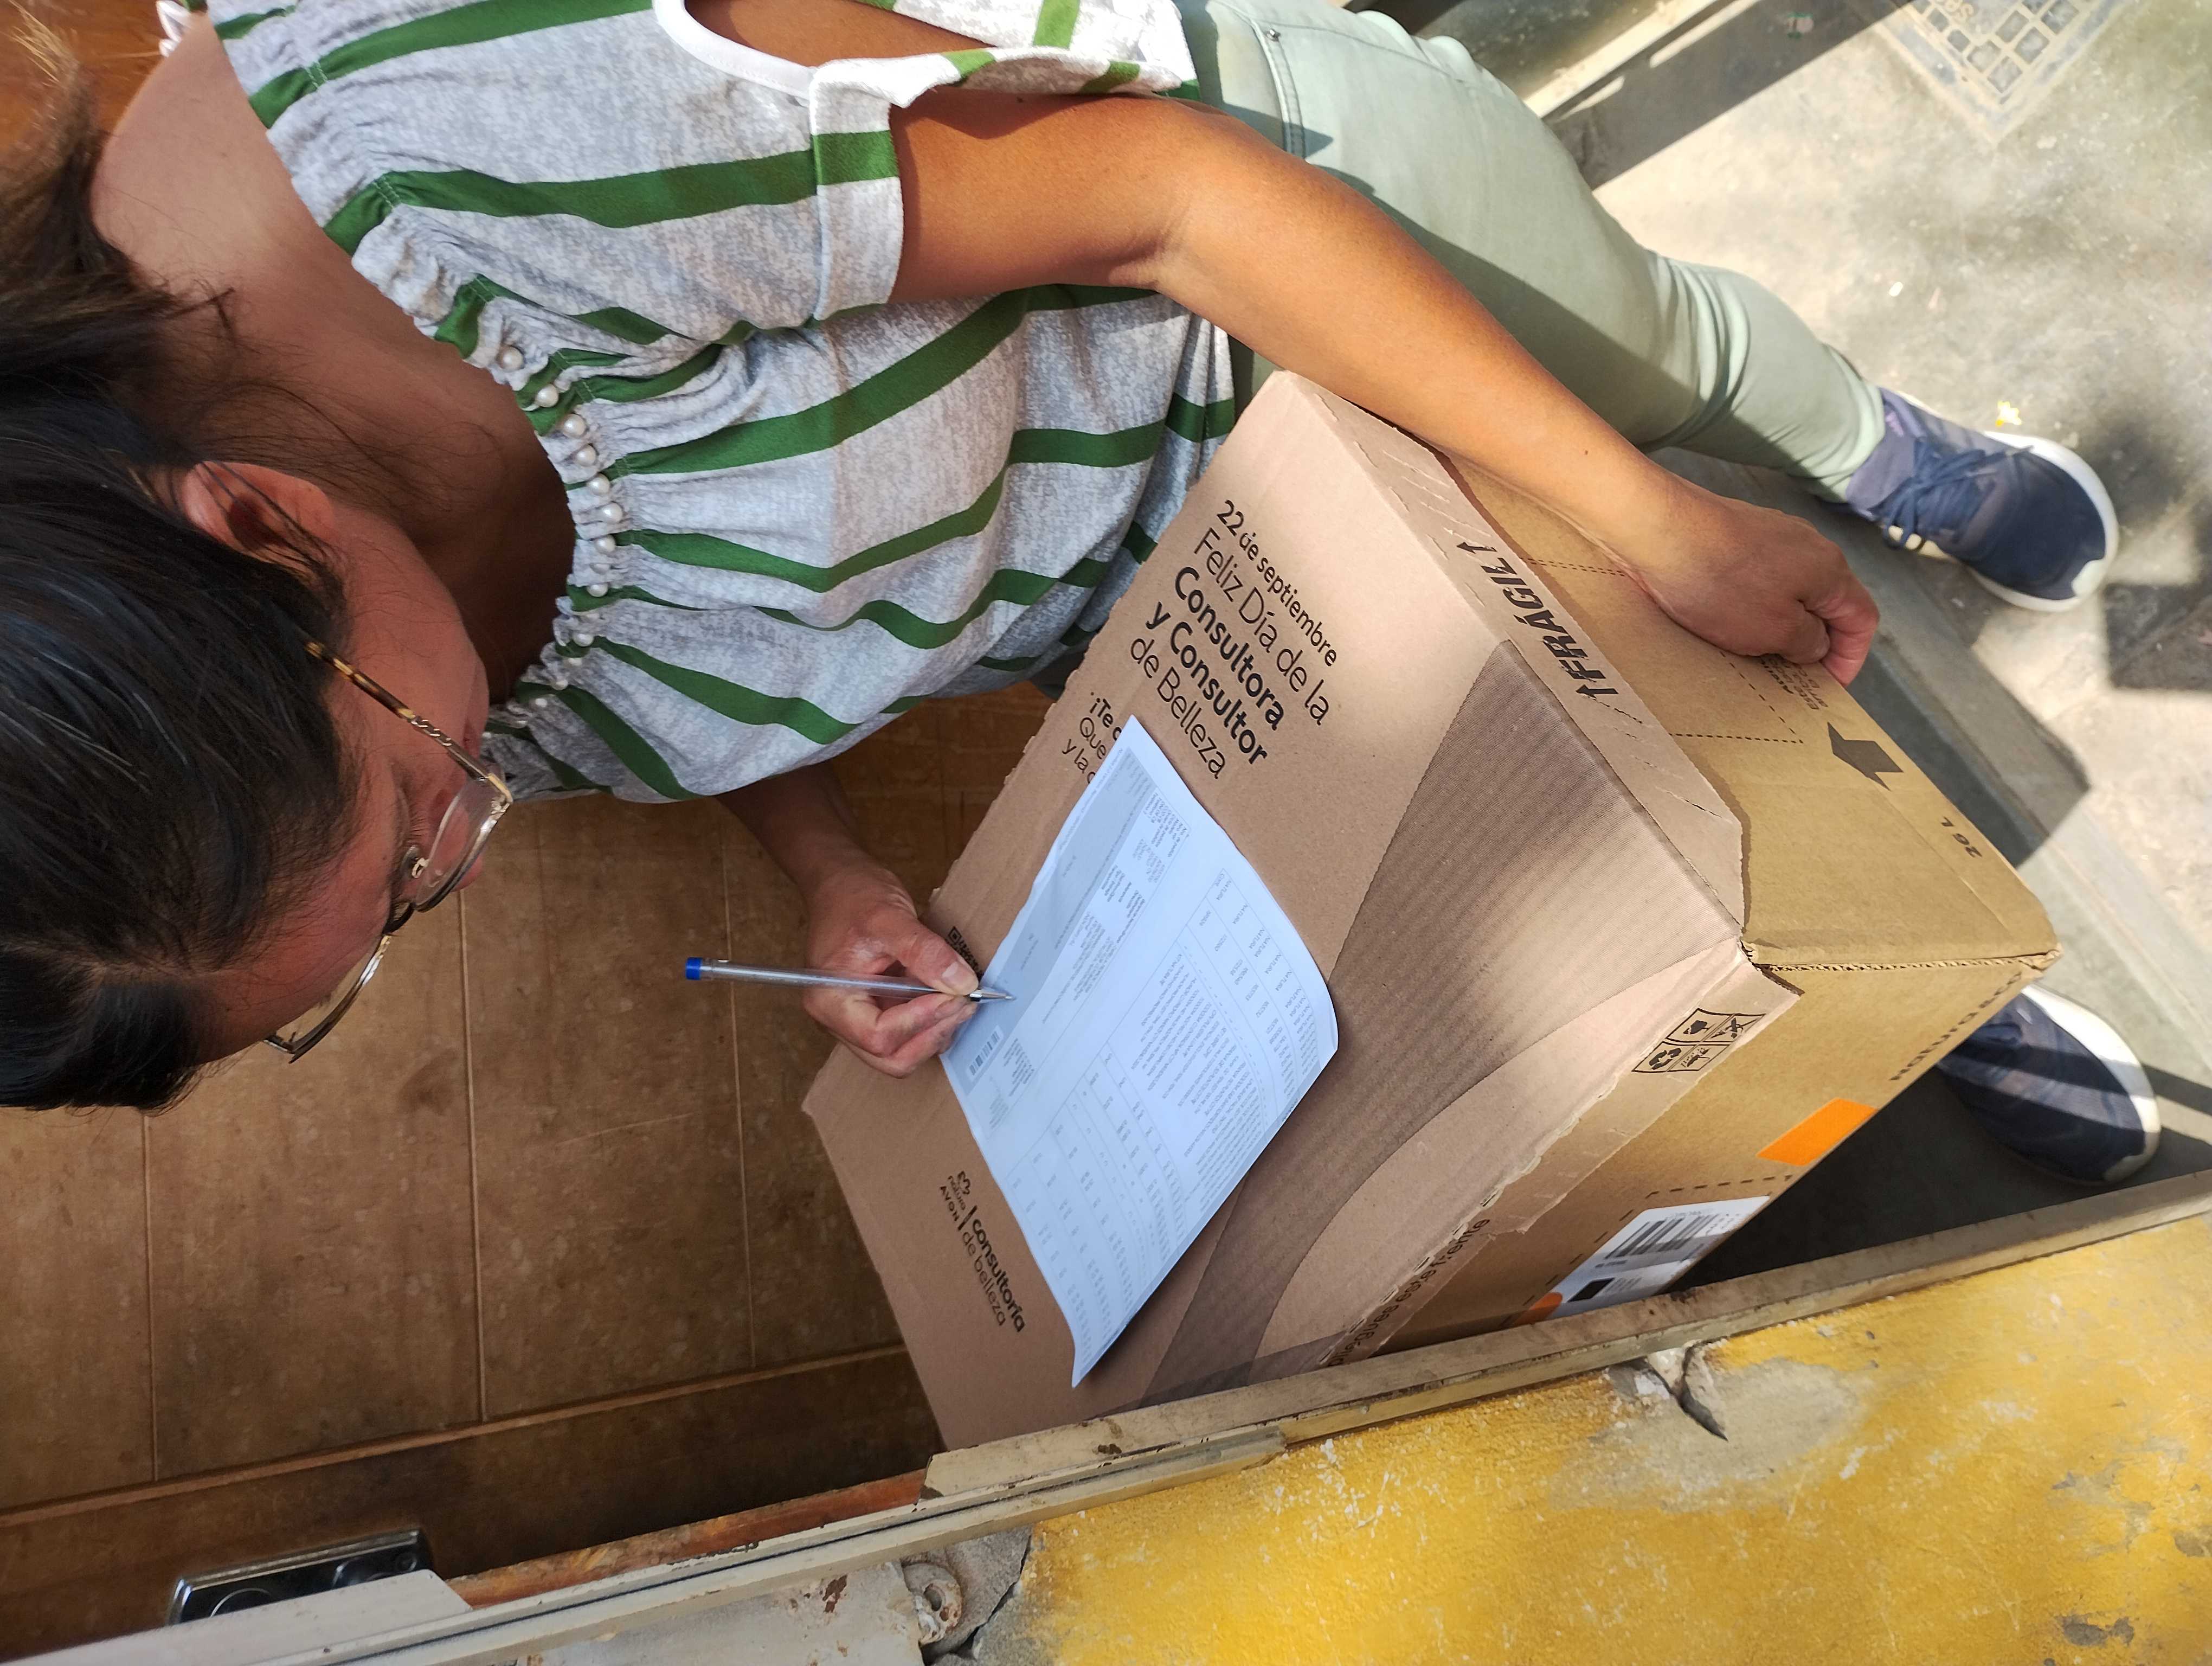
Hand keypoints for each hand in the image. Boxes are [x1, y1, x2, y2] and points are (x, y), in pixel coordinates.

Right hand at [801, 859, 979, 1078]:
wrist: (838, 881)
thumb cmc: (852, 895)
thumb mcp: (890, 917)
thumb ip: (924, 952)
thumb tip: (961, 984)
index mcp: (830, 999)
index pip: (878, 1035)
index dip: (920, 1020)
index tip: (953, 996)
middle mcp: (837, 1017)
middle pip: (889, 1056)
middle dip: (931, 1034)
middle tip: (965, 1004)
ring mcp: (855, 1016)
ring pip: (900, 1051)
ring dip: (934, 1031)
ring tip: (961, 1000)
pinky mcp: (873, 1009)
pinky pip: (904, 1032)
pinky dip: (931, 1022)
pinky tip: (949, 998)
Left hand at [1606, 475, 1877, 684]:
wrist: (1660, 529)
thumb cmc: (1719, 581)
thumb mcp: (1774, 629)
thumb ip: (1806, 642)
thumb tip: (1815, 643)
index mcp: (1830, 570)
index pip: (1862, 619)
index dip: (1851, 657)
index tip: (1830, 686)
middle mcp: (1807, 546)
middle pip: (1826, 604)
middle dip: (1812, 644)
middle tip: (1789, 679)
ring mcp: (1770, 536)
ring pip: (1787, 592)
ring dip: (1776, 626)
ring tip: (1752, 657)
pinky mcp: (1734, 536)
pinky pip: (1753, 579)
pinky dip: (1747, 606)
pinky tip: (1722, 625)